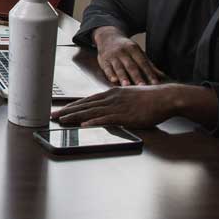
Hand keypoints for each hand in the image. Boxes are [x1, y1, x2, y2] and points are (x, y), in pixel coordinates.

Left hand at [51, 84, 182, 127]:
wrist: (165, 98)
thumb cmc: (149, 98)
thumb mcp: (128, 96)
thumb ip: (115, 101)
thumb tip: (105, 108)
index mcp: (111, 93)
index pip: (86, 100)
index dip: (72, 105)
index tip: (61, 109)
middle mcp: (111, 98)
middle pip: (85, 105)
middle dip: (67, 111)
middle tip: (53, 116)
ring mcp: (117, 107)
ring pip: (91, 112)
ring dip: (75, 117)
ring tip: (62, 120)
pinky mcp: (126, 116)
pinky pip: (107, 119)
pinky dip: (94, 122)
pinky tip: (84, 125)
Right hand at [93, 26, 162, 85]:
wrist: (107, 36)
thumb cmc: (126, 48)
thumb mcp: (138, 52)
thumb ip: (148, 64)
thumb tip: (162, 76)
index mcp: (134, 49)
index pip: (143, 63)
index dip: (149, 73)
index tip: (155, 83)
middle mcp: (123, 52)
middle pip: (131, 66)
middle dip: (136, 76)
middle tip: (142, 86)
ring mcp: (113, 56)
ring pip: (118, 67)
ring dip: (123, 77)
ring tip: (126, 86)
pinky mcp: (104, 60)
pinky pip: (107, 68)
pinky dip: (110, 74)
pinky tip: (113, 80)